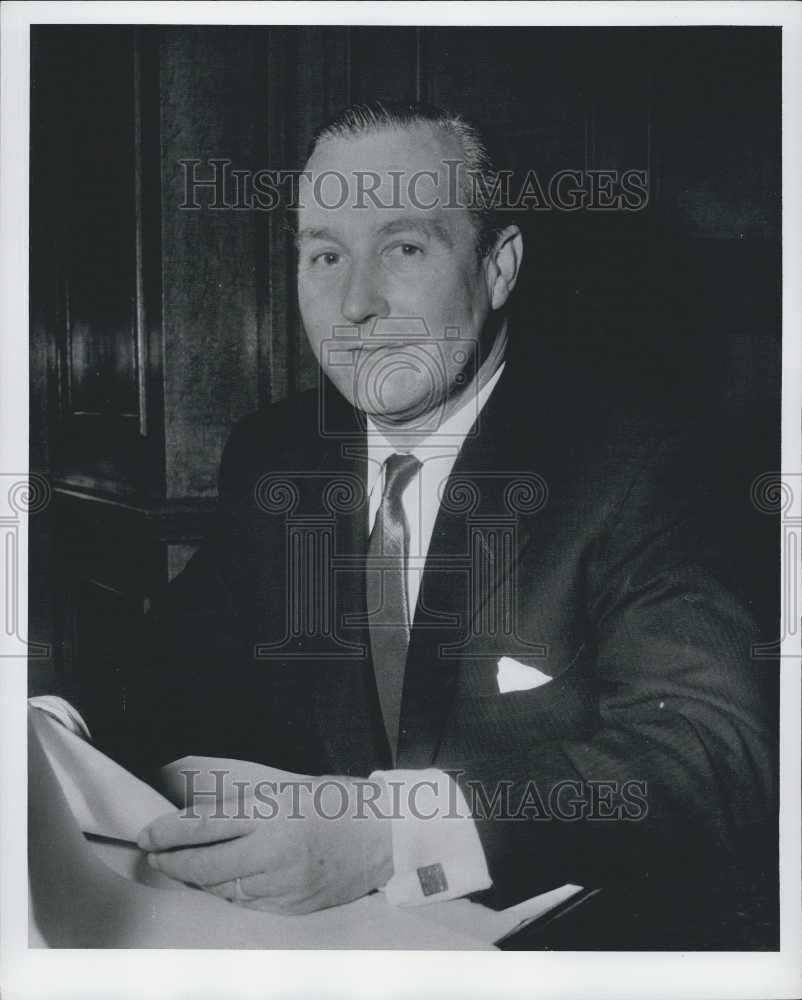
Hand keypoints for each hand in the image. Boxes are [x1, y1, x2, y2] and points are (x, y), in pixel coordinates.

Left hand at [137, 775, 393, 914]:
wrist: (385, 836)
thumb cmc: (338, 803)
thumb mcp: (287, 787)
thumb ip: (242, 800)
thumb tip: (196, 809)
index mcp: (273, 811)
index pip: (203, 825)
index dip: (168, 832)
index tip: (149, 834)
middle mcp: (275, 850)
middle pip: (204, 864)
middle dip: (172, 860)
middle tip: (155, 853)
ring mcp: (284, 883)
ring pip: (221, 888)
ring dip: (196, 878)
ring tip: (181, 867)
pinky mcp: (292, 906)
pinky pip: (246, 903)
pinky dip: (226, 893)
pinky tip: (217, 883)